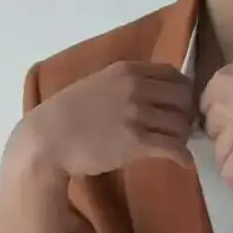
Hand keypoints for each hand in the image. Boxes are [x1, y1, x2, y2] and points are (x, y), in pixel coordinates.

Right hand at [19, 60, 195, 176]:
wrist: (46, 140)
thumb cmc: (68, 114)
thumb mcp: (99, 83)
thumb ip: (127, 82)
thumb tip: (157, 93)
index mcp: (127, 70)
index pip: (174, 75)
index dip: (183, 91)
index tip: (180, 105)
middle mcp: (135, 87)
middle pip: (183, 98)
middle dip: (186, 114)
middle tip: (180, 127)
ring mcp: (136, 114)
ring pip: (181, 123)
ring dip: (182, 136)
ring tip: (175, 145)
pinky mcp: (136, 141)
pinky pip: (173, 147)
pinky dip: (183, 156)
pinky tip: (184, 163)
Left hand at [198, 52, 232, 186]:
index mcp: (222, 81)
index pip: (206, 104)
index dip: (220, 113)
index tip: (232, 117)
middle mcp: (220, 106)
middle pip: (212, 128)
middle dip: (224, 134)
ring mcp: (232, 131)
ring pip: (218, 152)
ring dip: (229, 157)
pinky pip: (230, 172)